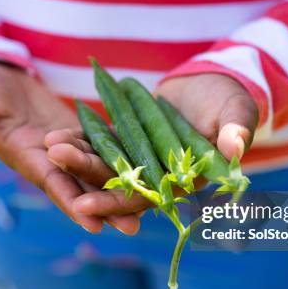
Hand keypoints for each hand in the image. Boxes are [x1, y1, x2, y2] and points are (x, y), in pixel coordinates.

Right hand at [0, 62, 139, 234]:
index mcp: (24, 156)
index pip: (51, 184)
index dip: (72, 203)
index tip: (94, 226)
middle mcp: (48, 159)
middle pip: (81, 187)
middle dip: (105, 207)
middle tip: (134, 226)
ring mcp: (64, 149)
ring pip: (96, 171)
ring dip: (120, 187)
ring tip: (150, 203)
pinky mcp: (76, 134)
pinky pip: (102, 148)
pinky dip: (123, 157)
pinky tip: (148, 166)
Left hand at [45, 73, 257, 218]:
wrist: (213, 84)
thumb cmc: (231, 101)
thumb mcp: (237, 112)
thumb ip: (235, 131)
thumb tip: (235, 149)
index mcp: (182, 182)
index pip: (145, 200)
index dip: (115, 203)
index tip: (83, 204)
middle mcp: (156, 176)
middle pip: (116, 183)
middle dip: (85, 176)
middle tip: (54, 162)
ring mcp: (139, 157)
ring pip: (104, 163)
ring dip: (77, 158)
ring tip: (50, 145)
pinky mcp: (128, 138)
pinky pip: (101, 142)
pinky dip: (81, 140)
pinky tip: (56, 136)